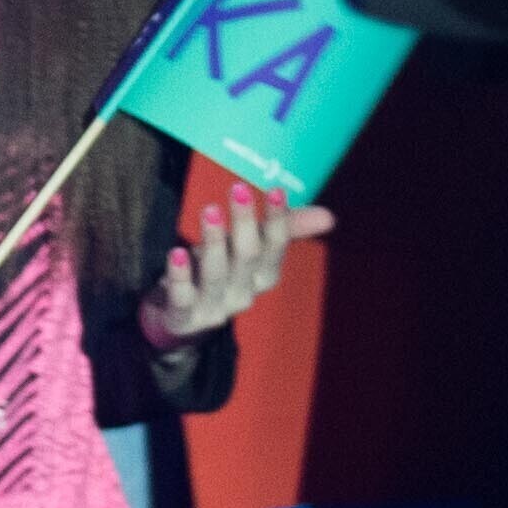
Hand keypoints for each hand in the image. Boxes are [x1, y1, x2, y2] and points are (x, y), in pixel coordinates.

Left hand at [140, 182, 334, 351]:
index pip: (275, 246)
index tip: (275, 190)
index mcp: (263, 276)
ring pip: (217, 274)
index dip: (277, 220)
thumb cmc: (220, 270)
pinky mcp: (185, 318)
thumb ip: (284, 230)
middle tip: (238, 189)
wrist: (182, 317)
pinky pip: (184, 298)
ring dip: (215, 241)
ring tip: (210, 209)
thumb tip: (330, 217)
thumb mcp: (248, 248)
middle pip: (248, 257)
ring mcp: (215, 308)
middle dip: (245, 223)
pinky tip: (177, 252)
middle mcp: (244, 293)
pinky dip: (181, 275)